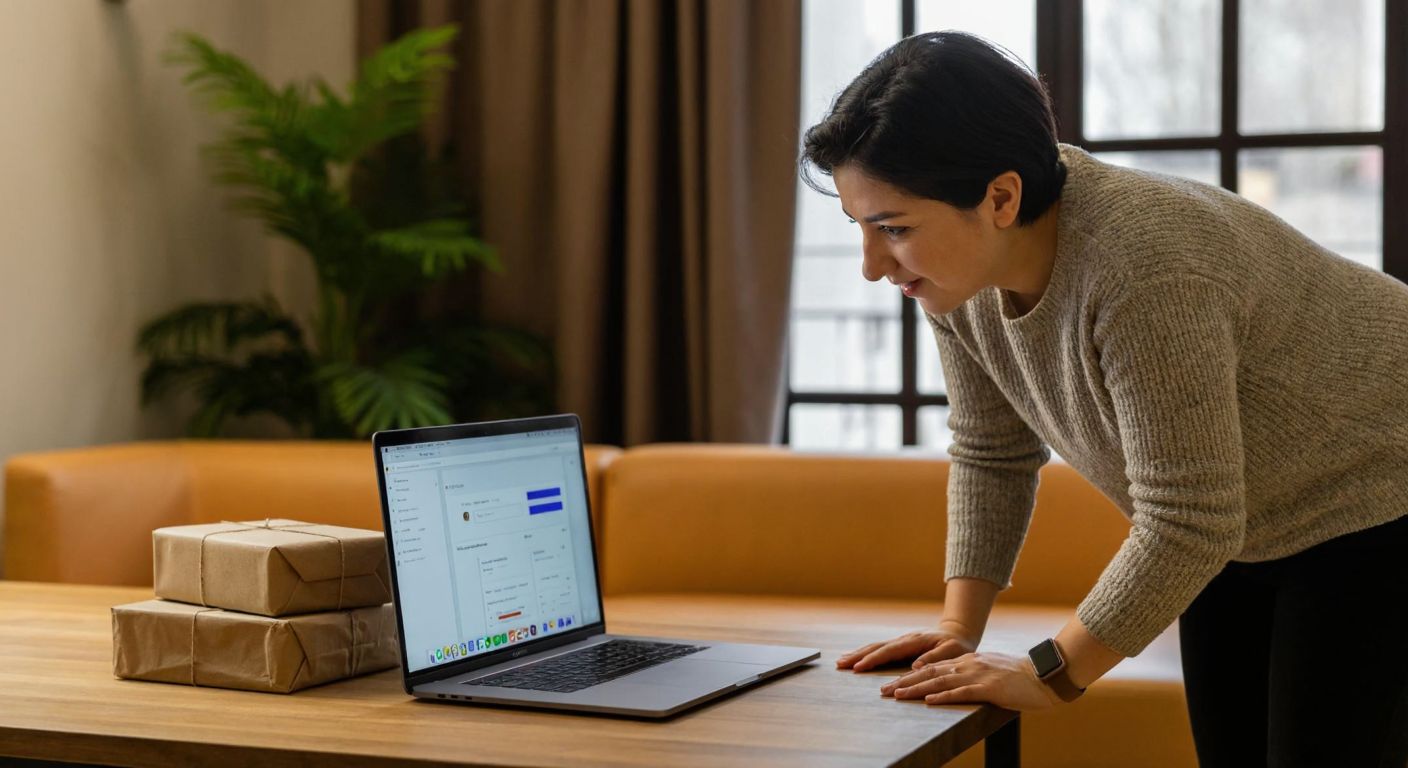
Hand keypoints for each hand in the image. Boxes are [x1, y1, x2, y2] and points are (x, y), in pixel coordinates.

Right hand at [836, 622, 977, 672]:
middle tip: (840, 664)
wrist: (958, 633)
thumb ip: (934, 658)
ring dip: (858, 654)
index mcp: (915, 641)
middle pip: (877, 647)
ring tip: (841, 661)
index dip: (873, 660)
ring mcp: (901, 641)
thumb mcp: (952, 651)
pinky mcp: (900, 646)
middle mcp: (904, 639)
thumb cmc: (958, 645)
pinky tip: (856, 659)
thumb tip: (914, 667)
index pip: (890, 651)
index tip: (858, 667)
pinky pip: (880, 650)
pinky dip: (866, 654)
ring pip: (876, 647)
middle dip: (858, 656)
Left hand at [880, 651, 1061, 711]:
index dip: (909, 675)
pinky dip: (943, 696)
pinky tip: (929, 700)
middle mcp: (968, 665)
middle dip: (904, 681)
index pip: (932, 668)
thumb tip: (954, 682)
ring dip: (916, 688)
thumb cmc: (1018, 678)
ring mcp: (978, 675)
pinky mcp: (989, 688)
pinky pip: (962, 692)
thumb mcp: (990, 670)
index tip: (891, 683)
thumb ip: (971, 673)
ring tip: (897, 695)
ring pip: (939, 681)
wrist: (1043, 676)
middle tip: (883, 690)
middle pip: (929, 672)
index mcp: (967, 661)